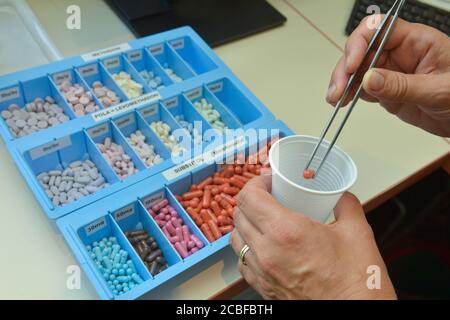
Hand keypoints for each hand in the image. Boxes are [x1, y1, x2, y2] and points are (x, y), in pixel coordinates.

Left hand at [230, 175, 396, 299]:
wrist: (354, 316)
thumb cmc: (357, 283)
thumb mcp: (357, 232)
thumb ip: (345, 205)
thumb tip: (340, 195)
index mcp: (285, 232)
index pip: (249, 197)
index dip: (255, 182)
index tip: (267, 181)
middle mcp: (266, 252)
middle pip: (239, 214)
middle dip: (251, 199)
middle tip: (269, 196)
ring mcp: (262, 273)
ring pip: (235, 238)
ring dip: (246, 223)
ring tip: (264, 219)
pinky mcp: (263, 288)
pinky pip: (242, 262)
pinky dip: (247, 248)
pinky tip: (264, 246)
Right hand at [327, 17, 449, 136]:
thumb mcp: (438, 91)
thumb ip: (402, 85)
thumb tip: (370, 79)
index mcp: (416, 42)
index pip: (380, 29)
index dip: (361, 42)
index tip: (352, 65)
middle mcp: (400, 53)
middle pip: (362, 50)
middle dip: (345, 67)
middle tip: (339, 89)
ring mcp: (390, 72)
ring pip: (357, 69)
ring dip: (342, 82)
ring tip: (335, 98)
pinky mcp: (385, 89)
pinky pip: (361, 87)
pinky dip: (348, 93)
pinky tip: (341, 101)